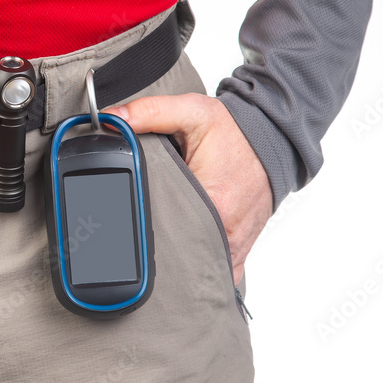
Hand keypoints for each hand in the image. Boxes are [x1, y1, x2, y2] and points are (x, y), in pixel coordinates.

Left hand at [106, 93, 271, 284]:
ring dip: (176, 261)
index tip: (122, 226)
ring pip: (196, 268)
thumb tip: (110, 119)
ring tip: (155, 248)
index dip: (140, 230)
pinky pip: (214, 270)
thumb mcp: (192, 112)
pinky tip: (180, 260)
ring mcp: (233, 246)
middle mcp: (225, 233)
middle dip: (154, 250)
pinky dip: (198, 267)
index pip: (166, 233)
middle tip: (132, 239)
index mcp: (213, 205)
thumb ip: (150, 113)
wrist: (272, 141)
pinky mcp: (238, 250)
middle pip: (178, 257)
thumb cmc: (235, 132)